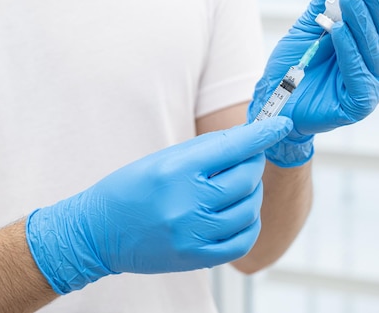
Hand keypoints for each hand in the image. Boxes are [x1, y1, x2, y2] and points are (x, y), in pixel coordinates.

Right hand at [26, 117, 292, 293]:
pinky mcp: (196, 257)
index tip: (280, 122)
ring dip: (251, 193)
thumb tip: (245, 138)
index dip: (263, 133)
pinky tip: (239, 213)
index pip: (233, 147)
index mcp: (176, 170)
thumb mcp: (163, 159)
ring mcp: (193, 233)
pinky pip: (242, 240)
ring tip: (238, 186)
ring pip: (249, 208)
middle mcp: (187, 202)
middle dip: (253, 162)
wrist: (97, 232)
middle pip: (246, 177)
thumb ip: (206, 150)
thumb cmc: (129, 189)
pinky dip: (249, 223)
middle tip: (247, 158)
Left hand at [248, 0, 378, 166]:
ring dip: (361, 20)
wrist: (274, 101)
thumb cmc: (294, 65)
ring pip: (373, 46)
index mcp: (370, 39)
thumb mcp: (308, 24)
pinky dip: (349, 51)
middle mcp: (377, 58)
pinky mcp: (361, 103)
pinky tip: (337, 31)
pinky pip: (359, 73)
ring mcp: (373, 82)